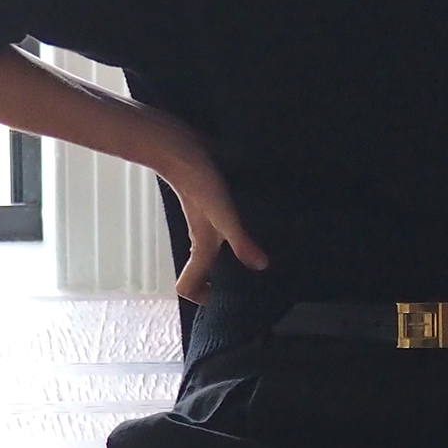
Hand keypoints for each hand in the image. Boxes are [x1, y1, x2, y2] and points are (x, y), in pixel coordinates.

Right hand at [151, 119, 269, 302]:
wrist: (180, 145)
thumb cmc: (198, 181)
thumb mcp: (223, 215)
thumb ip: (240, 241)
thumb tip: (260, 266)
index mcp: (202, 246)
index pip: (189, 285)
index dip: (204, 299)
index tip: (228, 301)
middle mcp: (204, 237)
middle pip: (207, 270)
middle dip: (225, 281)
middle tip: (257, 282)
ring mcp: (208, 219)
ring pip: (218, 247)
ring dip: (235, 254)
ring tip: (267, 252)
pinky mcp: (215, 201)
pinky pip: (227, 223)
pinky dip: (240, 228)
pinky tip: (262, 220)